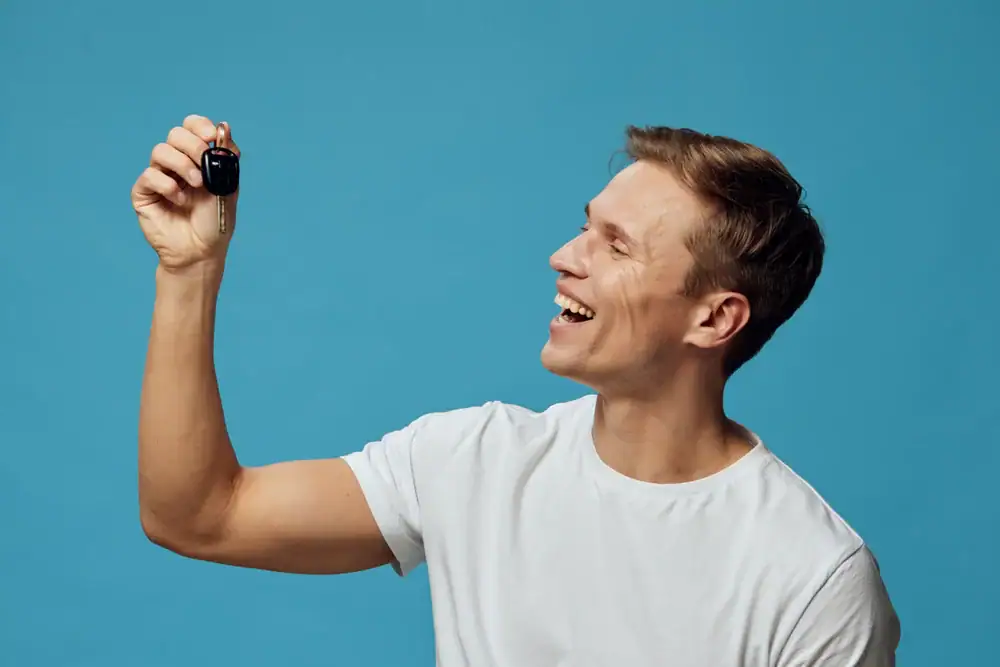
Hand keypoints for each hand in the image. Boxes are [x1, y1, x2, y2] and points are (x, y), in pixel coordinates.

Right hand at [131, 115, 240, 271]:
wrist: (202, 252)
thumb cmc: (215, 222)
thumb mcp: (228, 186)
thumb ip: (226, 157)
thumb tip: (224, 125)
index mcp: (197, 158)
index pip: (191, 127)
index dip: (199, 125)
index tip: (210, 136)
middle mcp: (176, 164)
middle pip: (175, 134)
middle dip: (192, 146)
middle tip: (204, 167)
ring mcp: (159, 177)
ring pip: (160, 151)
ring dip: (182, 165)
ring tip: (197, 185)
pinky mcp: (144, 193)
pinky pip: (149, 176)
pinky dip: (168, 185)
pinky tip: (180, 201)